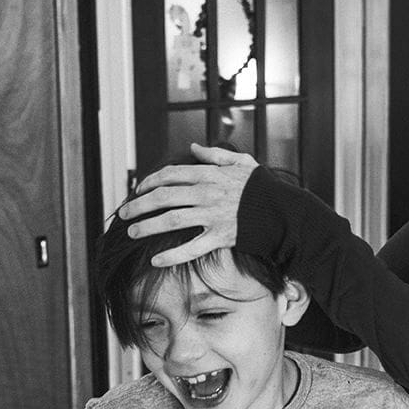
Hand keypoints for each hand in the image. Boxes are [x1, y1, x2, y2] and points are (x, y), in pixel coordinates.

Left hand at [116, 143, 256, 266]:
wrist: (285, 212)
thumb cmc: (262, 187)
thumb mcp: (241, 162)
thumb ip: (215, 154)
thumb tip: (194, 147)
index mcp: (209, 174)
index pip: (170, 175)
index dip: (149, 182)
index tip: (137, 190)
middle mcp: (207, 193)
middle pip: (163, 197)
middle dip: (138, 205)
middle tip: (124, 214)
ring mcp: (213, 216)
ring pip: (171, 221)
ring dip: (147, 227)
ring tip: (132, 233)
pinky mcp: (221, 237)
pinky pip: (191, 248)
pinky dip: (172, 256)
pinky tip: (156, 260)